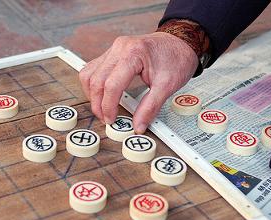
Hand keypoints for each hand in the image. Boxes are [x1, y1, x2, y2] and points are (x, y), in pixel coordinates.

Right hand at [79, 32, 198, 133]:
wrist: (181, 42)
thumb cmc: (176, 59)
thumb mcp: (167, 86)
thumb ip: (150, 108)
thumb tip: (138, 125)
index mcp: (133, 54)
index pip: (111, 85)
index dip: (108, 106)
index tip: (111, 119)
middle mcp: (119, 48)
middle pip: (96, 80)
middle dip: (97, 104)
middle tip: (105, 118)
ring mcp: (113, 49)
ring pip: (89, 74)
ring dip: (92, 94)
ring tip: (102, 108)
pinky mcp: (111, 53)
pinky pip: (93, 69)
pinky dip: (93, 84)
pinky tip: (101, 95)